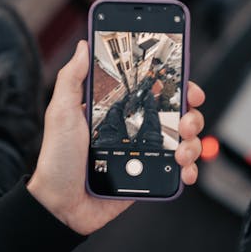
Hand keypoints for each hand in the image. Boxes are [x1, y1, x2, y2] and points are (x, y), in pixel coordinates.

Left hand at [27, 40, 204, 235]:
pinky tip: (184, 171)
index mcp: (117, 109)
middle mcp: (135, 128)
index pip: (153, 90)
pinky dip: (189, 169)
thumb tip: (84, 46)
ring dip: (193, 143)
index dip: (176, 85)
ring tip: (182, 152)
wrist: (60, 205)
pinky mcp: (148, 176)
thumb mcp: (61, 111)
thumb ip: (72, 78)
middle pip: (178, 113)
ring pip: (184, 140)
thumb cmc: (57, 159)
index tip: (188, 86)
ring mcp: (144, 152)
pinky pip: (178, 170)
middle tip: (186, 122)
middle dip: (192, 114)